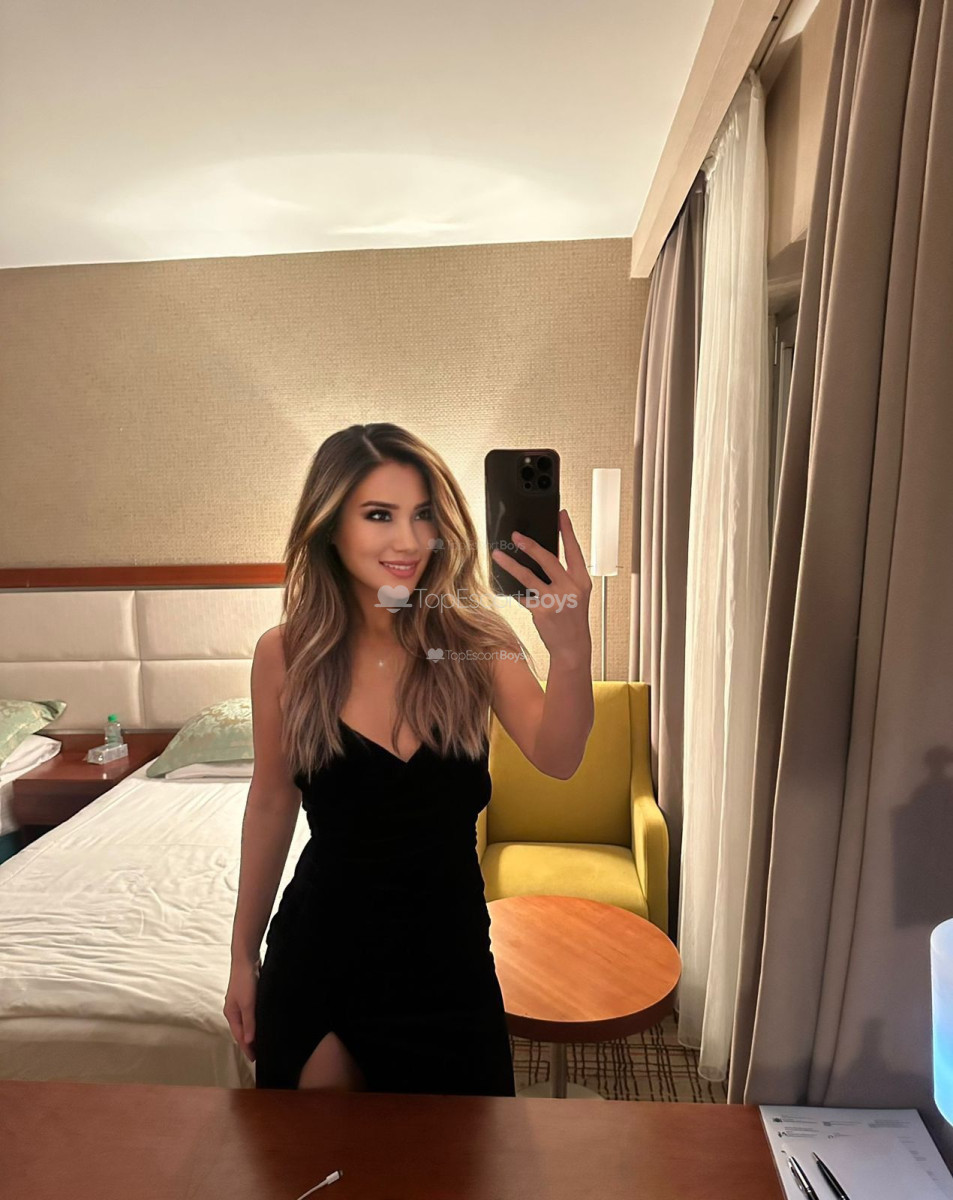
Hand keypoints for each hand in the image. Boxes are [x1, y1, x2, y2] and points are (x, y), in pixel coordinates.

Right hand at [224, 957, 259, 1062]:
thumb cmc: (245, 980)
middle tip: (259, 1054)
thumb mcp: (248, 1003)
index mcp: (231, 1014)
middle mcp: (234, 1010)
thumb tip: (249, 1041)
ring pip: (246, 1023)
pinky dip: (255, 1022)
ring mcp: (240, 1003)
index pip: (240, 1037)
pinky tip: (261, 1023)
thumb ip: (249, 1022)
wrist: (246, 959)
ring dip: (252, 1033)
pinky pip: (251, 1014)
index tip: (255, 1059)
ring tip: (261, 1042)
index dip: (247, 1048)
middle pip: (242, 1031)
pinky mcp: (247, 996)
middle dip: (249, 1043)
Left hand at [491, 508, 592, 668]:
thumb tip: (540, 555)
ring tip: (497, 555)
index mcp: (582, 581)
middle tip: (515, 535)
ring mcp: (555, 600)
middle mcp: (570, 588)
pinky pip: (522, 596)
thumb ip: (563, 576)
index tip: (561, 514)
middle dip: (529, 544)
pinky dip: (513, 590)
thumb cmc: (572, 619)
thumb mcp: (576, 594)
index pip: (574, 550)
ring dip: (510, 564)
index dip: (567, 531)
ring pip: (528, 576)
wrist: (572, 646)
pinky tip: (504, 584)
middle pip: (547, 559)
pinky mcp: (541, 611)